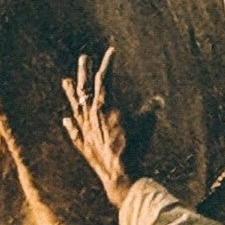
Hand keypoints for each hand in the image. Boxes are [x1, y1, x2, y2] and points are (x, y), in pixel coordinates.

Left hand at [62, 49, 135, 203]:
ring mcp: (85, 130)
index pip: (104, 78)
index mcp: (105, 105)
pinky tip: (66, 120)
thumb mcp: (146, 124)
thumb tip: (158, 100)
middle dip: (84, 71)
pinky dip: (71, 125)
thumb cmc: (134, 146)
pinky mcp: (84, 145)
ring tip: (65, 81)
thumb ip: (150, 109)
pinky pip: (74, 132)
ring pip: (75, 106)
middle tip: (83, 58)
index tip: (111, 51)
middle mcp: (90, 114)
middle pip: (85, 88)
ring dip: (71, 93)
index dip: (108, 63)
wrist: (120, 173)